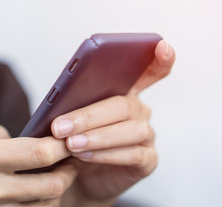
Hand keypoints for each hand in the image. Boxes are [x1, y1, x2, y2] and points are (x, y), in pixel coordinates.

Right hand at [0, 126, 77, 206]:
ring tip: (55, 174)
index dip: (63, 146)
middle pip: (52, 186)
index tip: (69, 138)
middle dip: (69, 171)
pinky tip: (32, 190)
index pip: (41, 153)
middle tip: (71, 159)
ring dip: (56, 189)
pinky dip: (36, 203)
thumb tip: (18, 139)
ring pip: (42, 205)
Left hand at [52, 40, 174, 204]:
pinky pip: (132, 154)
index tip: (161, 46)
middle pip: (123, 104)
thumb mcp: (71, 116)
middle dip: (89, 115)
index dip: (160, 59)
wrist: (78, 177)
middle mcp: (140, 110)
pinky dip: (105, 154)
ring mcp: (146, 135)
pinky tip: (84, 156)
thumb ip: (75, 101)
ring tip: (70, 143)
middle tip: (60, 126)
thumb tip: (64, 96)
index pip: (149, 71)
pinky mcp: (147, 160)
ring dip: (96, 136)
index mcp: (125, 92)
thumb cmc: (75, 139)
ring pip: (130, 129)